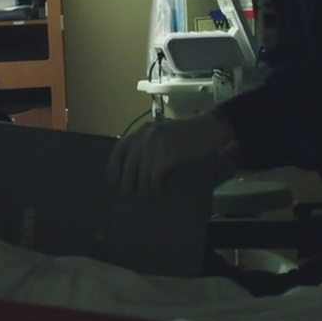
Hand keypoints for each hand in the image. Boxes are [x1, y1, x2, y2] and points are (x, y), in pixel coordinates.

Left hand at [109, 113, 232, 194]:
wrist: (209, 128)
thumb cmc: (186, 134)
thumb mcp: (161, 134)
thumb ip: (146, 145)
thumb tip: (132, 167)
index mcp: (142, 131)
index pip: (119, 149)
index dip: (113, 166)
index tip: (112, 179)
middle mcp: (145, 136)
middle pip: (129, 165)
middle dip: (127, 181)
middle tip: (128, 192)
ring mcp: (157, 145)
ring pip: (143, 173)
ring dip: (144, 186)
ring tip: (146, 193)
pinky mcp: (169, 154)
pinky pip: (156, 175)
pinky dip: (156, 184)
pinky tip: (158, 188)